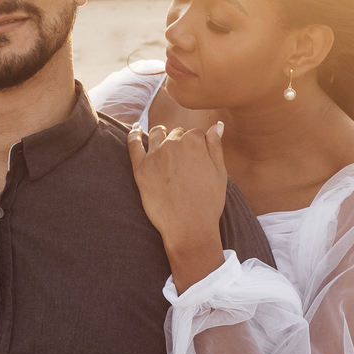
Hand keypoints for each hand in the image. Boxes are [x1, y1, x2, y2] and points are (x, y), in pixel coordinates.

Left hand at [127, 122, 227, 291]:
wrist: (189, 227)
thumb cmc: (208, 202)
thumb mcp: (220, 172)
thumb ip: (215, 146)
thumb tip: (216, 126)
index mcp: (194, 142)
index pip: (195, 134)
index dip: (198, 145)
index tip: (198, 157)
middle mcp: (173, 144)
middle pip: (176, 134)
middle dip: (180, 142)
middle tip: (184, 160)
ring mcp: (154, 155)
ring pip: (157, 135)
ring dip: (161, 134)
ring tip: (162, 136)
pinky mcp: (140, 168)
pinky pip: (133, 144)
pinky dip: (134, 133)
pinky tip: (135, 129)